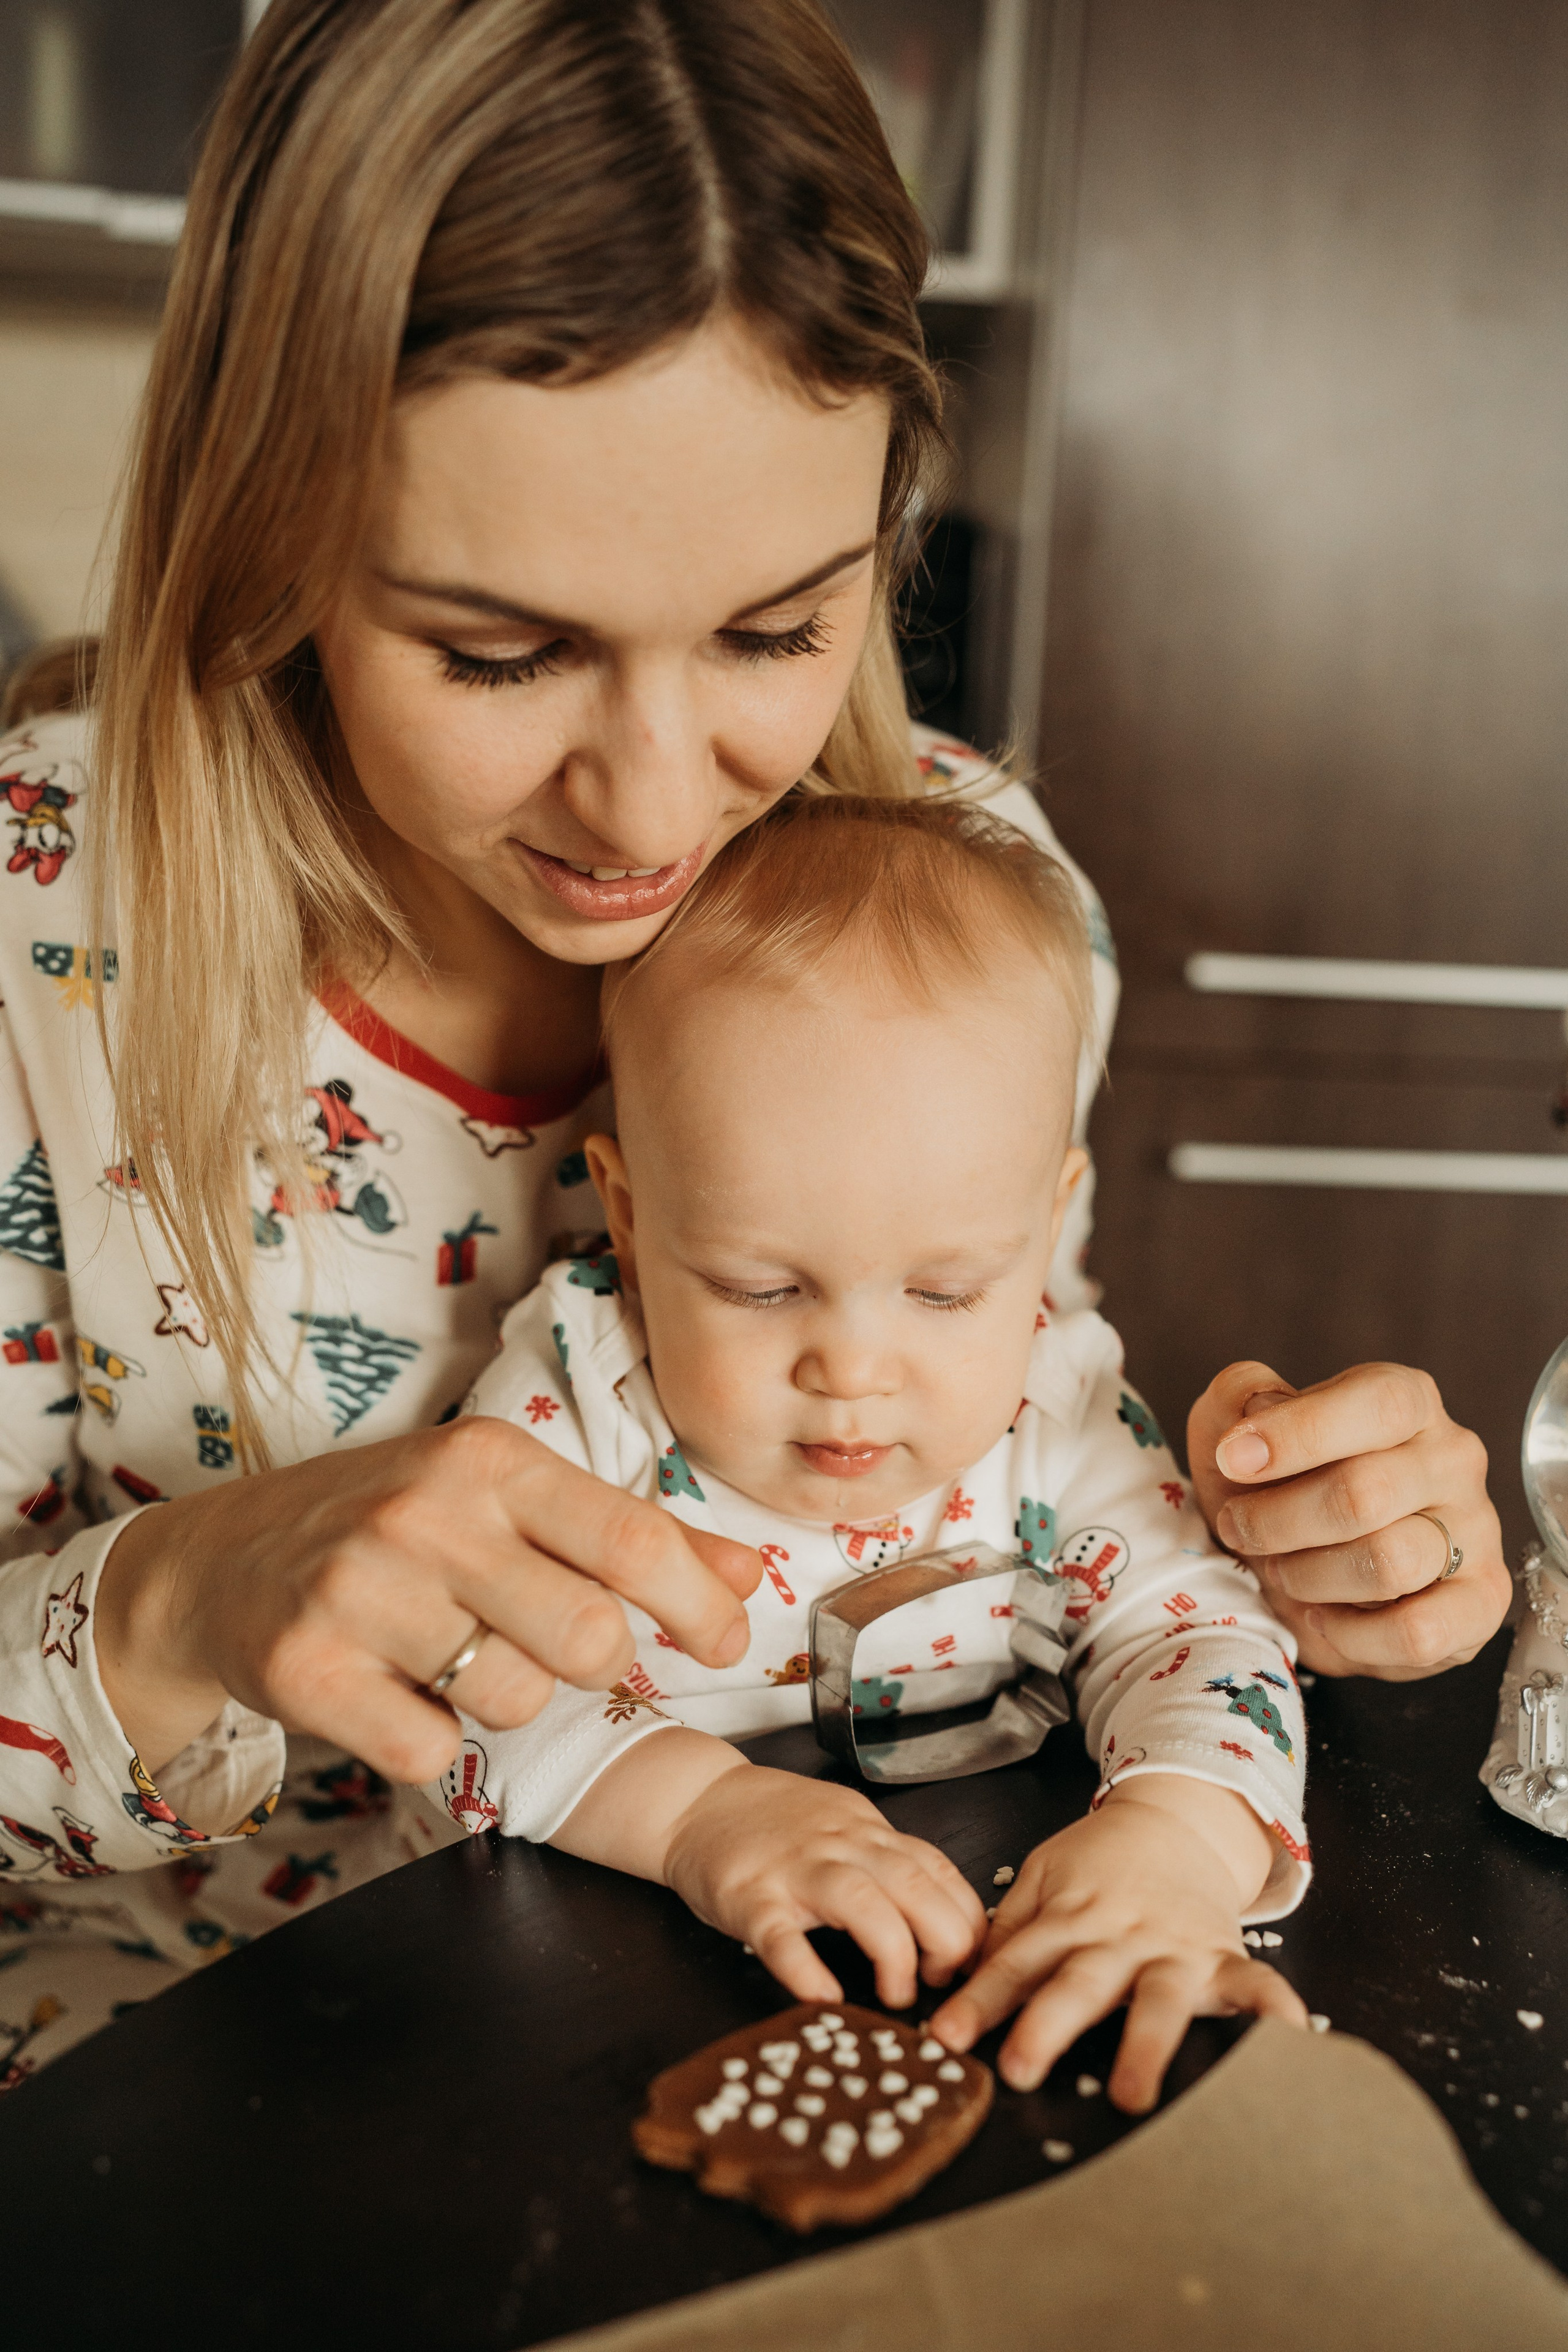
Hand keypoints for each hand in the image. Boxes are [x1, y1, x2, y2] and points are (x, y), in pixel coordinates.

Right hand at [95, 1416, 759, 1786]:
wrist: (221, 1562)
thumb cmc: (393, 1527)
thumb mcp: (508, 1500)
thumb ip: (632, 1538)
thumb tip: (749, 1573)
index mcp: (489, 1458)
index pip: (630, 1536)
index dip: (698, 1603)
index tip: (725, 1641)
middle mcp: (425, 1513)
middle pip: (587, 1636)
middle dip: (598, 1665)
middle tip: (562, 1653)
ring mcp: (360, 1591)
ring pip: (516, 1701)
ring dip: (511, 1701)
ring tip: (461, 1659)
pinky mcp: (307, 1669)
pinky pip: (432, 1753)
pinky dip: (433, 1742)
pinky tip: (401, 1694)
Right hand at [663, 1761, 986, 2010]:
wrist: (696, 1799)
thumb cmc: (773, 1824)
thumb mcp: (845, 1827)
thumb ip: (888, 1863)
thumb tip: (944, 1916)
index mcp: (869, 1834)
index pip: (941, 1871)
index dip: (967, 1921)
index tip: (971, 1962)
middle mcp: (841, 1846)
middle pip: (915, 1886)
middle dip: (946, 1941)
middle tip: (943, 1984)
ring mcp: (794, 1870)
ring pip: (861, 1902)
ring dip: (892, 1954)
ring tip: (895, 1996)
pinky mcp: (748, 1896)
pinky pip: (780, 1935)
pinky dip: (805, 1969)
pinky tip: (823, 1997)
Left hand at [929, 1779, 1304, 2112]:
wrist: (1174, 1820)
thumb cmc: (1098, 1862)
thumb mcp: (1040, 1878)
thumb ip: (1008, 1930)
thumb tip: (960, 1980)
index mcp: (1067, 1918)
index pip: (1015, 1963)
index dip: (979, 2001)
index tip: (945, 2039)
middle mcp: (1118, 1936)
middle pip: (1079, 1983)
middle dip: (1048, 2026)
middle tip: (1019, 2069)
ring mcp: (1174, 1948)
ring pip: (1158, 1998)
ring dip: (1145, 2044)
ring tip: (1132, 2096)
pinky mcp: (1224, 1956)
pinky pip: (1254, 1983)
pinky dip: (1271, 2009)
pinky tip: (1285, 2041)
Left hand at [1188, 1361, 1506, 1679]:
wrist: (1296, 1571)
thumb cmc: (1275, 1488)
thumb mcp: (1236, 1430)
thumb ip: (1239, 1394)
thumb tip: (1258, 1407)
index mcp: (1409, 1402)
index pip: (1379, 1403)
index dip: (1300, 1432)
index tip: (1231, 1459)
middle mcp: (1453, 1459)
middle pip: (1368, 1492)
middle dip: (1278, 1519)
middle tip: (1239, 1528)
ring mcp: (1477, 1531)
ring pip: (1390, 1562)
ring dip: (1310, 1576)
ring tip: (1282, 1572)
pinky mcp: (1481, 1602)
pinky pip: (1419, 1632)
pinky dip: (1353, 1635)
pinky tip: (1324, 1618)